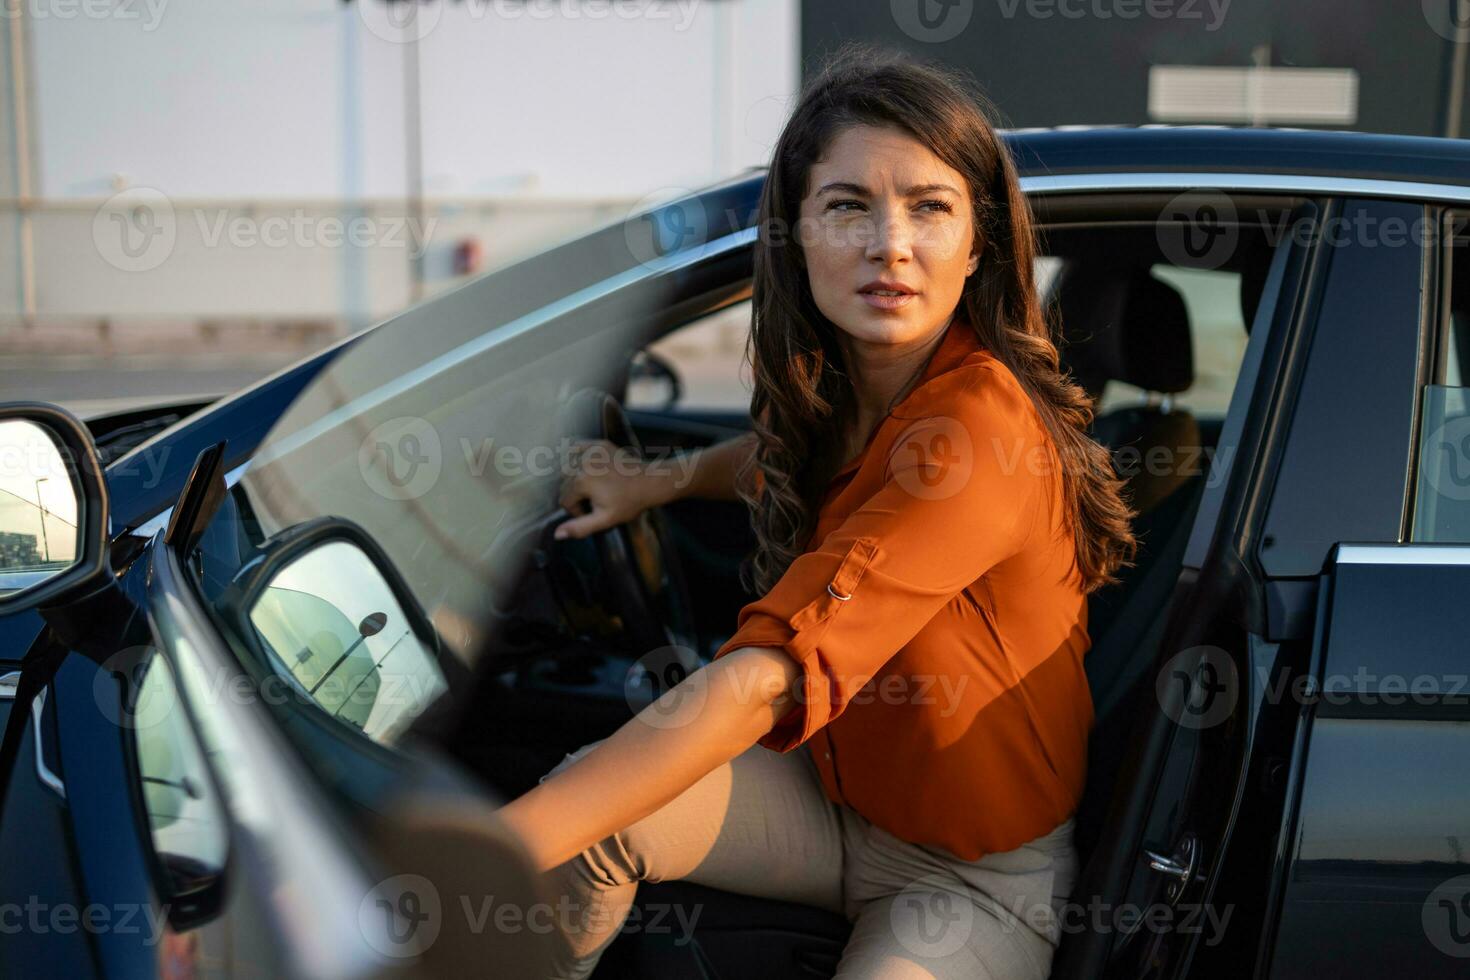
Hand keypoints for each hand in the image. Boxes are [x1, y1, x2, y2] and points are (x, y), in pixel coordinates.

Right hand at [554, 438, 670, 539]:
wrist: (650, 481)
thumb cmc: (629, 502)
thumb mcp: (605, 520)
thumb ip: (580, 528)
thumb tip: (557, 534)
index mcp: (580, 481)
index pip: (564, 500)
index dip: (577, 511)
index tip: (592, 512)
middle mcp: (581, 463)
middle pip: (565, 484)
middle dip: (576, 494)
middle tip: (596, 500)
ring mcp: (589, 451)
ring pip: (569, 468)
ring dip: (576, 478)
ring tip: (595, 486)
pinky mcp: (597, 444)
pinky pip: (578, 451)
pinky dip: (579, 458)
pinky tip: (591, 468)